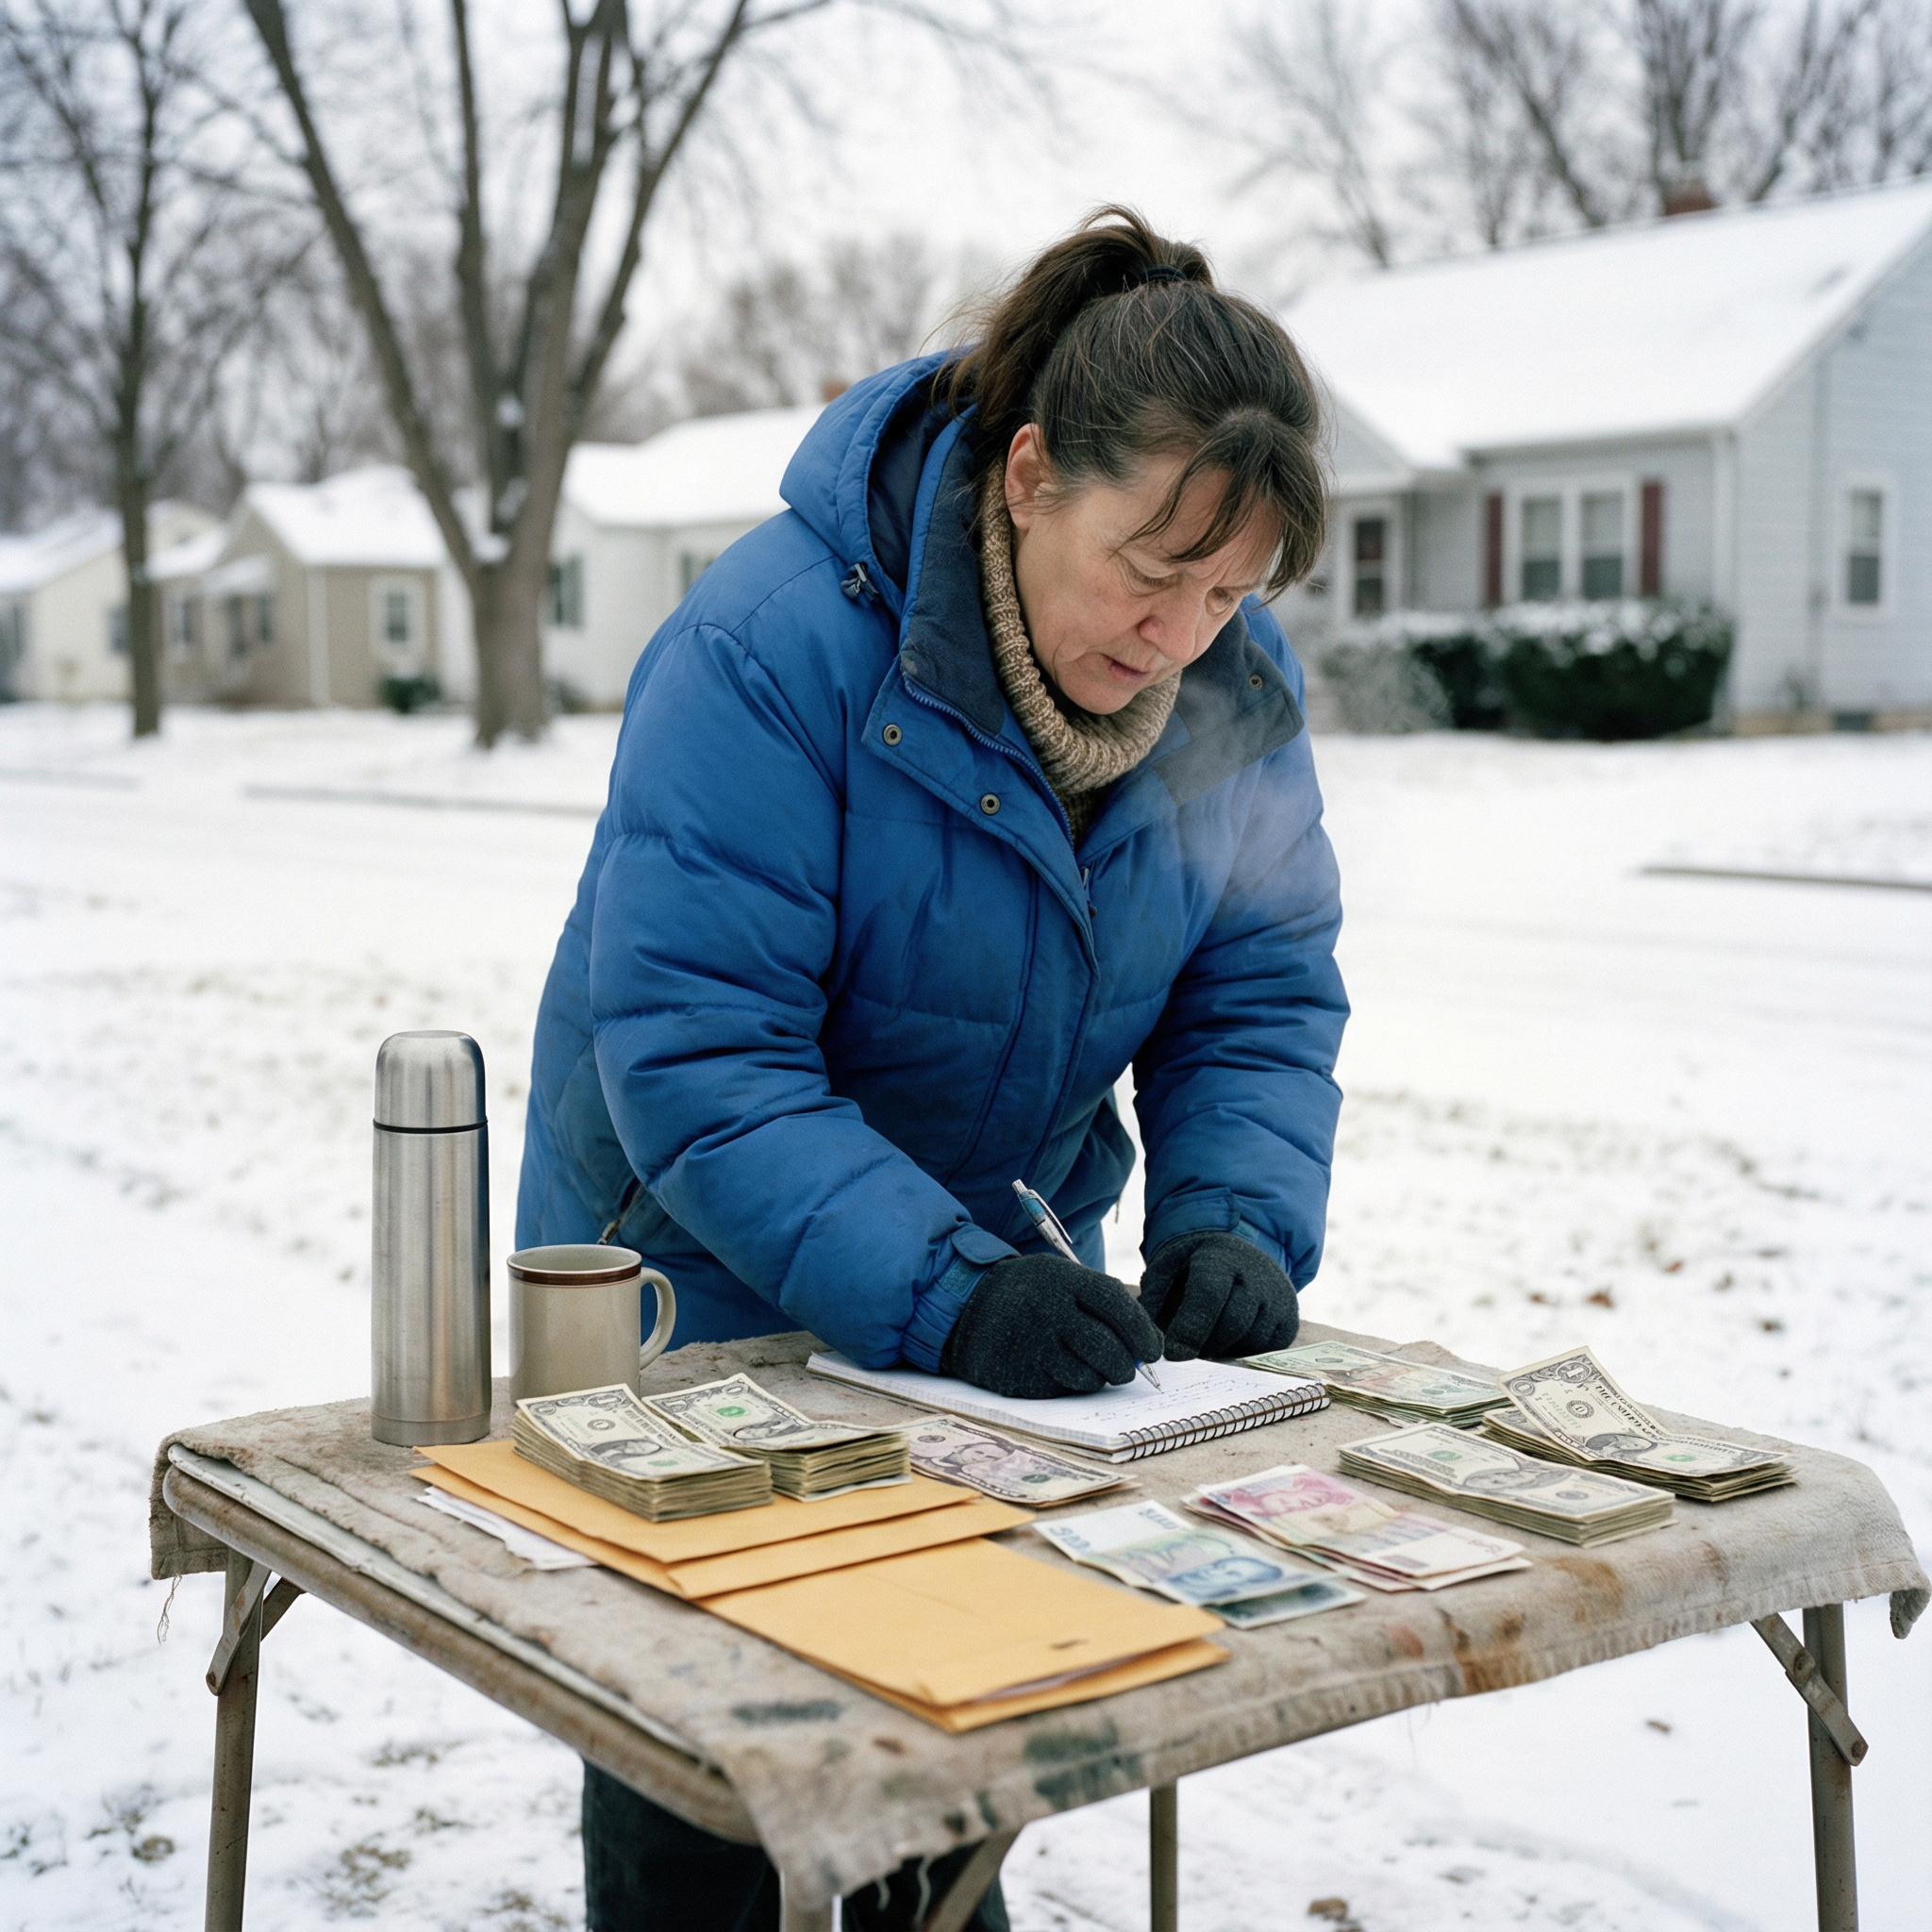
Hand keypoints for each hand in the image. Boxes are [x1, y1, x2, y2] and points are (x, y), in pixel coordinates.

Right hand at [939, 1254, 1162, 1398]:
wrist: (966, 1307)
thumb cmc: (1029, 1295)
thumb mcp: (1061, 1280)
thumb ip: (1102, 1305)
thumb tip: (1149, 1346)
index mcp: (1062, 1279)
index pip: (1117, 1305)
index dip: (1143, 1331)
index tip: (1153, 1350)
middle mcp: (1047, 1310)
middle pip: (1108, 1349)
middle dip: (1126, 1366)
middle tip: (1127, 1369)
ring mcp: (1031, 1345)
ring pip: (1089, 1377)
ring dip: (1097, 1377)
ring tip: (1085, 1364)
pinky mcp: (1018, 1376)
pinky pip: (1063, 1390)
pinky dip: (1069, 1384)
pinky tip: (1053, 1367)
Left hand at [1140, 1233, 1298, 1360]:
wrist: (1242, 1253)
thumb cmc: (1197, 1264)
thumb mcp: (1170, 1265)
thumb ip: (1154, 1295)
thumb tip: (1145, 1334)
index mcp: (1222, 1257)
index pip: (1210, 1294)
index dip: (1190, 1328)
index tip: (1172, 1355)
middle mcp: (1258, 1275)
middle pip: (1232, 1322)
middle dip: (1204, 1343)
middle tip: (1185, 1349)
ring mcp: (1279, 1298)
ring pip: (1249, 1341)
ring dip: (1222, 1349)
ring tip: (1205, 1338)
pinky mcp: (1289, 1321)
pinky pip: (1264, 1350)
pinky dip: (1242, 1352)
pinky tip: (1228, 1338)